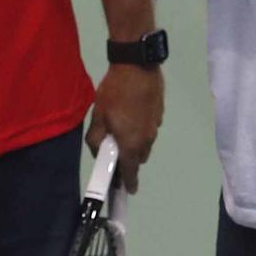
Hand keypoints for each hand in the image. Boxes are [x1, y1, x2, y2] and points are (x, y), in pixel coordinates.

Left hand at [85, 64, 163, 192]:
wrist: (137, 65)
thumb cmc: (115, 92)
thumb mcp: (98, 116)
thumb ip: (95, 139)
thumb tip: (98, 151)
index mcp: (131, 144)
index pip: (131, 172)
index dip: (128, 183)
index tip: (127, 190)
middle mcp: (147, 139)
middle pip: (139, 158)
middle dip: (128, 158)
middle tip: (114, 147)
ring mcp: (156, 126)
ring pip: (145, 143)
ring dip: (135, 141)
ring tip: (121, 125)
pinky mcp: (160, 114)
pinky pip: (149, 129)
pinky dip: (141, 128)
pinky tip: (132, 113)